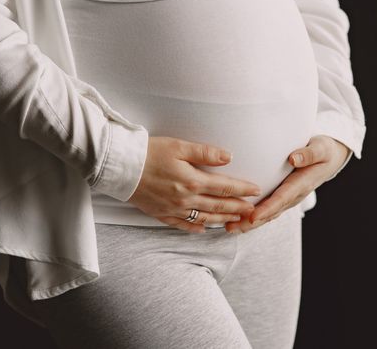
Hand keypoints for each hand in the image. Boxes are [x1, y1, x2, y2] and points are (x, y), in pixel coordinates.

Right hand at [128, 136, 262, 232]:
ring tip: (236, 220)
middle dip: (238, 208)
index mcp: (192, 181)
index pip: (224, 187)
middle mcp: (185, 199)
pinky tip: (204, 229)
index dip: (242, 189)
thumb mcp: (179, 146)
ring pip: (204, 218)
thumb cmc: (149, 152)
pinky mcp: (161, 214)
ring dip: (223, 220)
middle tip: (253, 211)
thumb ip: (205, 152)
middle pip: (218, 206)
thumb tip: (229, 157)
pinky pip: (182, 225)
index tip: (256, 191)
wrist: (120, 166)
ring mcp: (173, 209)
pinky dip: (196, 228)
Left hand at [224, 135, 350, 233]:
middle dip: (251, 222)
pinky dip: (252, 216)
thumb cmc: (324, 151)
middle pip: (271, 212)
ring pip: (267, 214)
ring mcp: (288, 198)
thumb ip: (309, 154)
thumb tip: (293, 158)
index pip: (282, 198)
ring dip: (248, 223)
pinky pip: (267, 209)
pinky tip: (236, 218)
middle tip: (231, 227)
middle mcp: (293, 195)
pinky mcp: (282, 197)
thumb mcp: (321, 148)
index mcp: (301, 184)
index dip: (267, 208)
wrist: (330, 159)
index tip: (252, 216)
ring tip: (228, 228)